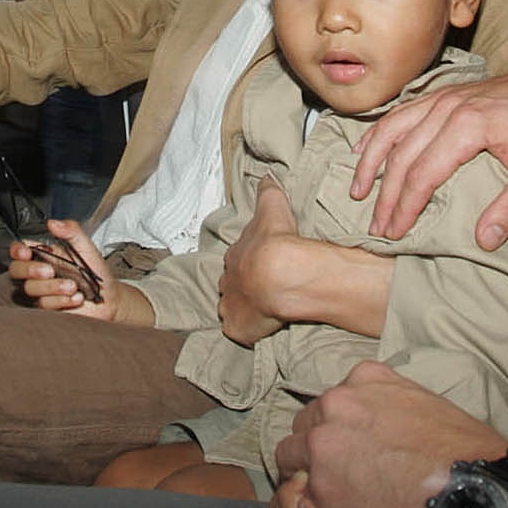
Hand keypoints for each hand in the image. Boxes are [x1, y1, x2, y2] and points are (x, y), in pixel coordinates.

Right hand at [7, 219, 119, 319]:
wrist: (109, 298)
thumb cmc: (96, 272)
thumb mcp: (87, 247)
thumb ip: (71, 232)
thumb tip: (53, 223)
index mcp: (46, 254)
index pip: (19, 250)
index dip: (16, 250)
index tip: (25, 252)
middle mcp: (40, 272)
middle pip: (16, 270)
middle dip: (30, 270)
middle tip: (50, 271)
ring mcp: (42, 290)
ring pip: (30, 288)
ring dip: (52, 287)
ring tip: (74, 286)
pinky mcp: (47, 307)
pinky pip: (43, 304)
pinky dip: (61, 300)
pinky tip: (76, 298)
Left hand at [217, 177, 297, 345]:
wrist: (281, 274)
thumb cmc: (275, 240)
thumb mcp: (272, 206)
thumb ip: (267, 191)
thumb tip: (266, 176)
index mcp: (234, 256)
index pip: (237, 259)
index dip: (248, 261)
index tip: (260, 263)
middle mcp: (227, 282)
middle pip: (231, 284)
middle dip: (241, 286)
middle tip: (260, 287)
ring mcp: (230, 308)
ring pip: (231, 309)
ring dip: (242, 308)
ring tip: (260, 309)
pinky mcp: (238, 330)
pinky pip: (240, 331)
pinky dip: (247, 330)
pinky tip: (260, 328)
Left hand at [271, 362, 507, 507]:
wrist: (470, 493)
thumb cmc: (463, 455)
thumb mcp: (426, 406)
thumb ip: (392, 407)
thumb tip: (388, 427)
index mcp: (365, 378)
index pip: (334, 399)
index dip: (340, 426)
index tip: (351, 445)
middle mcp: (338, 401)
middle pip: (306, 422)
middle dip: (317, 446)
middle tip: (337, 473)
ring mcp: (324, 440)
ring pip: (289, 453)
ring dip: (305, 472)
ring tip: (328, 495)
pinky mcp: (320, 482)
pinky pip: (298, 493)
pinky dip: (311, 505)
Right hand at [350, 63, 507, 248]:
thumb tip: (483, 240)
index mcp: (467, 126)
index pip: (423, 173)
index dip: (405, 206)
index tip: (395, 232)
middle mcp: (446, 108)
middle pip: (402, 156)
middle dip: (385, 194)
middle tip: (376, 226)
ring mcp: (441, 98)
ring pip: (392, 129)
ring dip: (371, 161)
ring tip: (358, 189)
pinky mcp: (443, 94)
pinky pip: (400, 112)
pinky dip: (378, 132)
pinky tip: (364, 147)